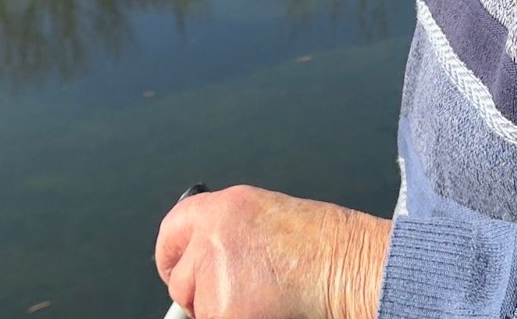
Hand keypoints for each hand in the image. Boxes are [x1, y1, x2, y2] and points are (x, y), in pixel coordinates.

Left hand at [155, 185, 391, 318]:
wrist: (345, 263)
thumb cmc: (322, 241)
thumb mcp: (265, 216)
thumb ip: (227, 231)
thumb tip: (201, 256)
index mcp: (223, 208)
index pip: (171, 231)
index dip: (171, 256)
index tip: (175, 269)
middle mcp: (212, 236)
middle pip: (180, 279)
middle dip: (199, 293)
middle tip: (231, 295)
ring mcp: (214, 275)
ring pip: (198, 308)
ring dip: (220, 309)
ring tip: (261, 297)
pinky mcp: (222, 310)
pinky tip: (265, 308)